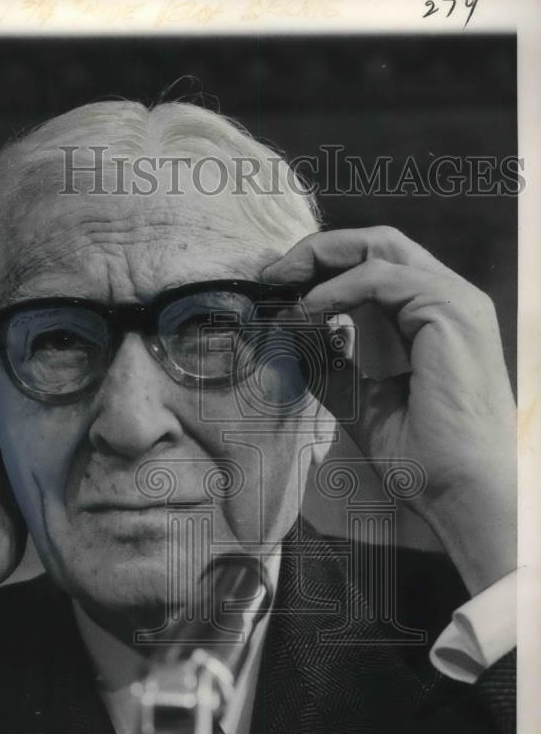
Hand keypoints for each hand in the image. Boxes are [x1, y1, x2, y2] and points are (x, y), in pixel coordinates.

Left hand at [262, 227, 516, 595]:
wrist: (463, 491)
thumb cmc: (425, 459)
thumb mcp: (361, 402)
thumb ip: (333, 365)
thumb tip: (292, 336)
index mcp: (431, 319)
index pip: (375, 267)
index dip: (323, 269)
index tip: (277, 290)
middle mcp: (446, 300)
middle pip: (376, 243)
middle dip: (318, 252)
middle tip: (271, 276)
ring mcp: (453, 300)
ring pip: (379, 247)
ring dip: (322, 262)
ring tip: (281, 289)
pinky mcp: (450, 310)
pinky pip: (381, 277)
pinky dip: (337, 289)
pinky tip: (308, 311)